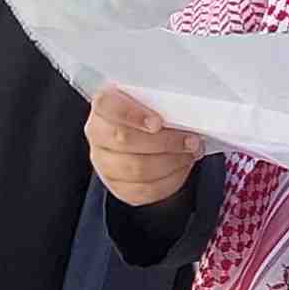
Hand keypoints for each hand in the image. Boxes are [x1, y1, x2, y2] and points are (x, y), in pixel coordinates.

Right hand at [87, 87, 200, 208]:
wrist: (146, 133)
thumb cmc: (151, 113)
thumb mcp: (155, 99)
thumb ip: (163, 102)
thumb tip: (185, 114)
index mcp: (104, 105)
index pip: (107, 106)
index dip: (132, 115)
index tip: (158, 122)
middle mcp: (98, 134)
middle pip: (125, 141)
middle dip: (165, 142)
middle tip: (190, 141)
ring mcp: (104, 162)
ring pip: (135, 169)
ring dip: (171, 163)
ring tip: (189, 154)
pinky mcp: (117, 185)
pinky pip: (142, 190)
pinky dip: (168, 181)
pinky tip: (180, 169)